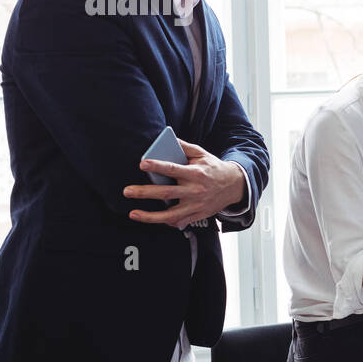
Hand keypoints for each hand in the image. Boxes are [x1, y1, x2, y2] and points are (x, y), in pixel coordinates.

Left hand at [125, 139, 245, 229]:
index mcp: (196, 173)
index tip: (143, 163)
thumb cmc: (214, 168)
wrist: (235, 186)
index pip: (173, 169)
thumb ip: (184, 147)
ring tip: (133, 213)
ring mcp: (196, 205)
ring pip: (170, 215)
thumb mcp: (202, 154)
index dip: (158, 166)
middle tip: (127, 191)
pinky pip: (179, 222)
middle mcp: (195, 191)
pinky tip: (153, 219)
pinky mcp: (197, 215)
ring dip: (150, 216)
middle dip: (145, 192)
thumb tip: (167, 138)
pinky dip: (165, 222)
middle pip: (166, 193)